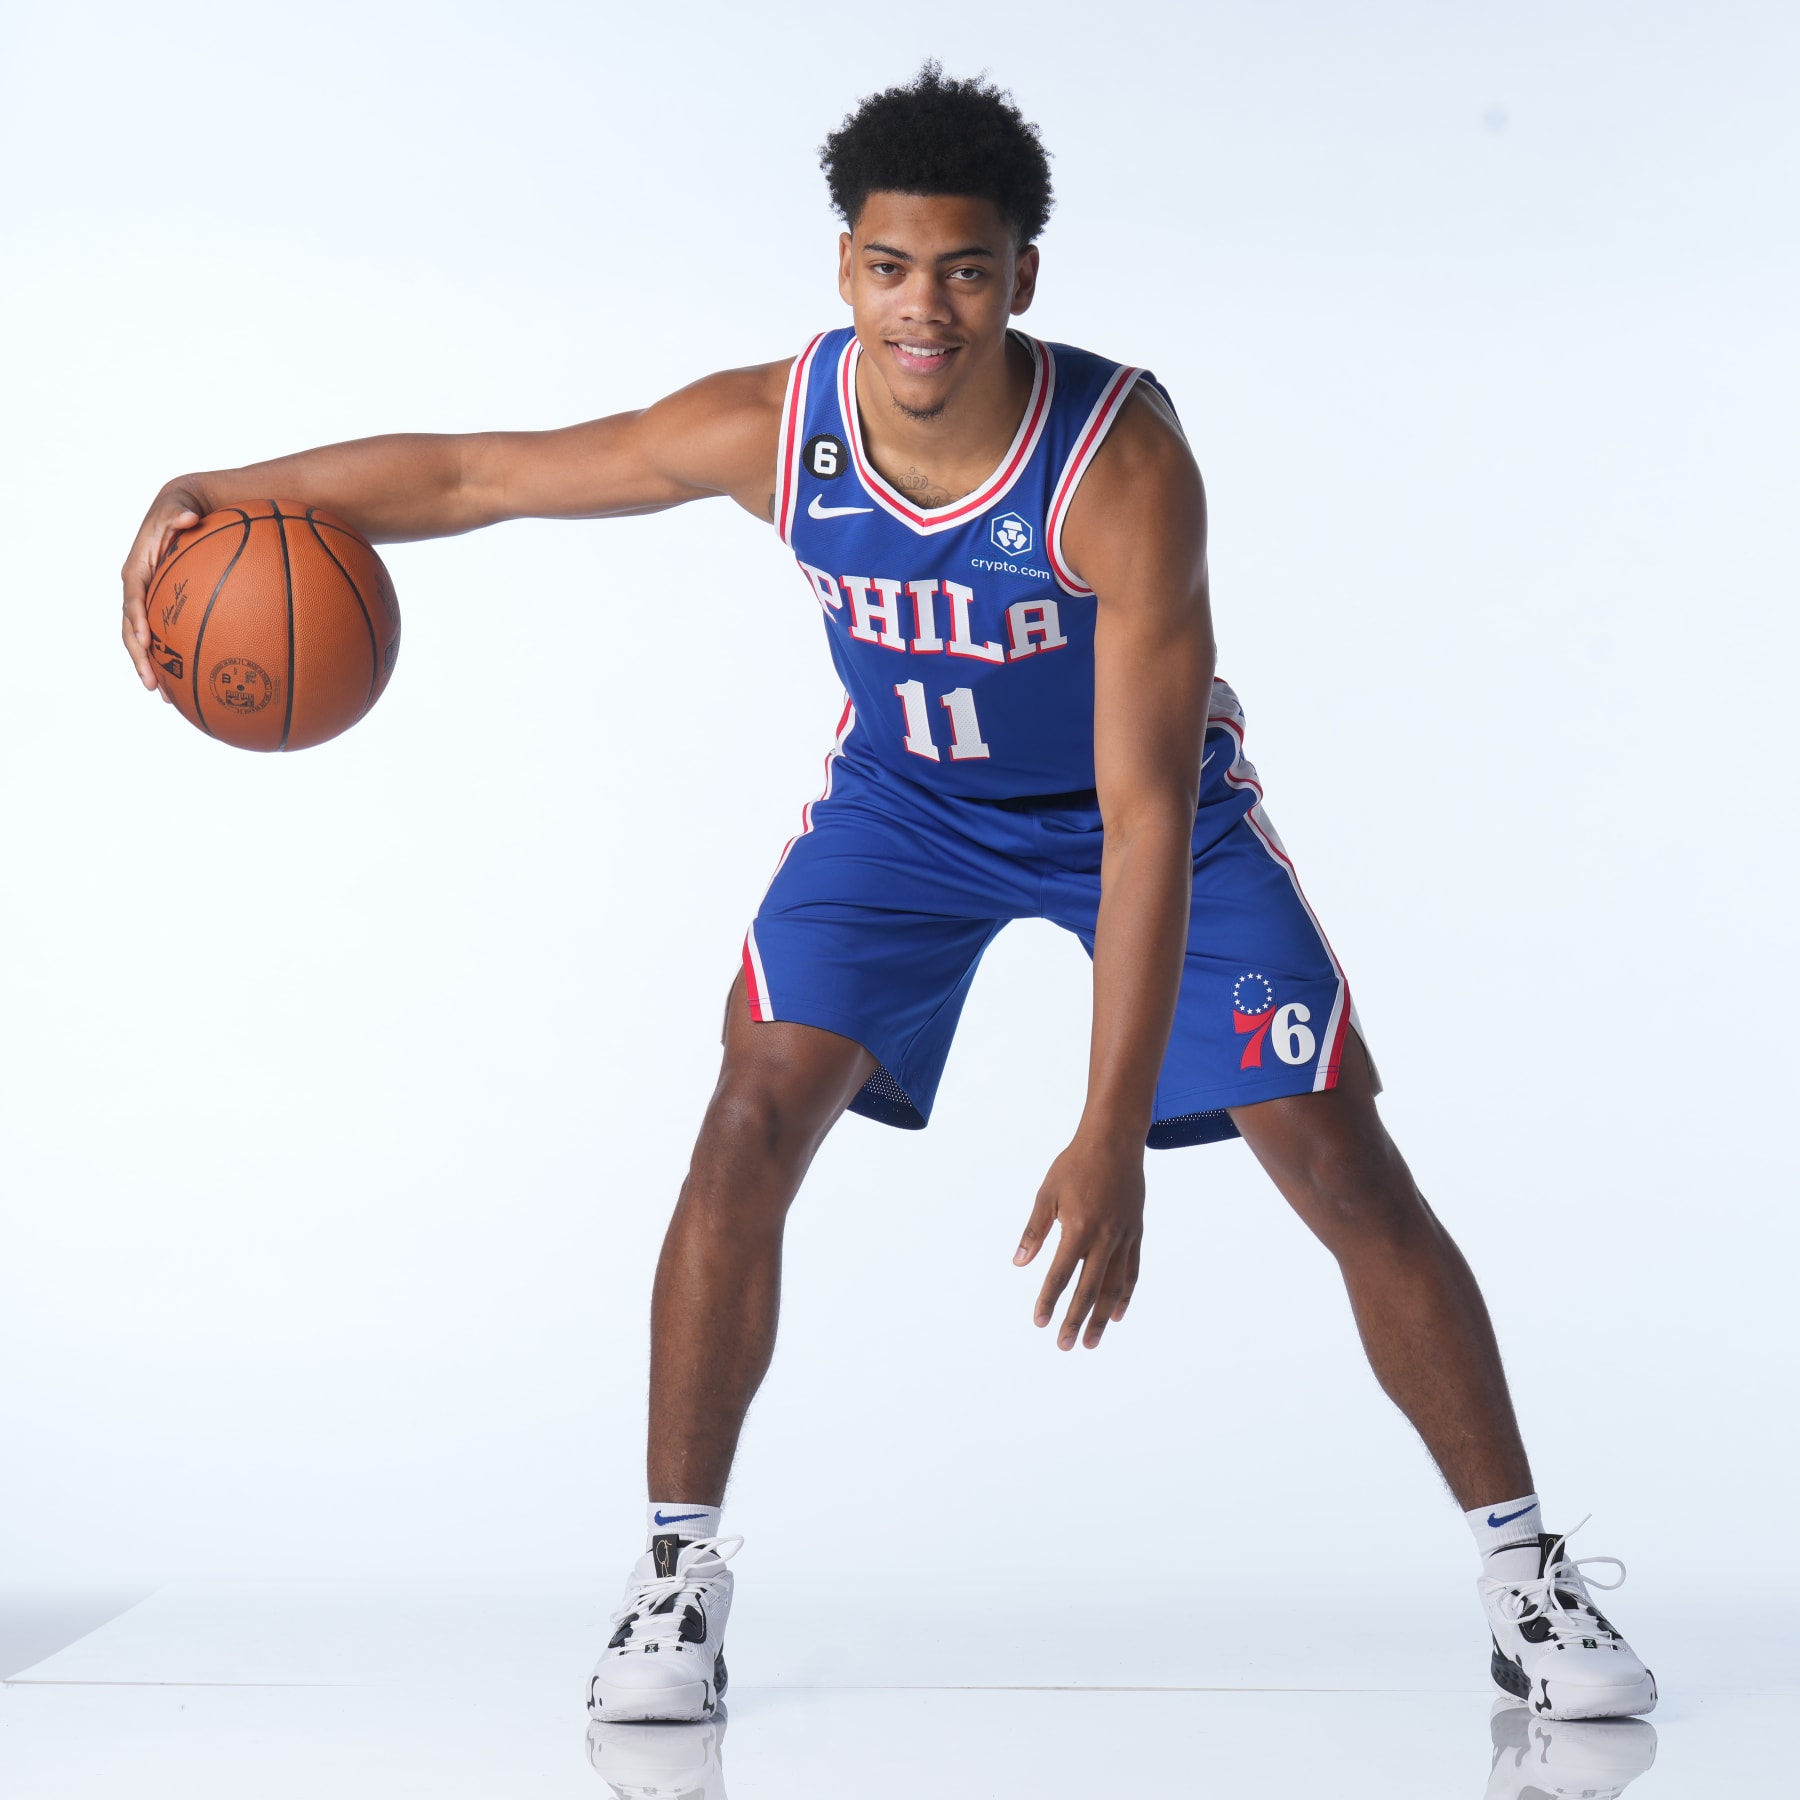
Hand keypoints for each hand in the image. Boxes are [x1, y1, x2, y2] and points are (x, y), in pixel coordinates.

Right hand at [121, 483, 206, 693]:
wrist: (184, 511)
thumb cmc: (180, 509)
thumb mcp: (177, 505)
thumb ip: (179, 514)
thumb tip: (188, 517)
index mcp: (137, 570)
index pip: (132, 598)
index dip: (136, 620)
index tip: (145, 641)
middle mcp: (138, 590)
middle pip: (130, 629)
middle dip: (139, 657)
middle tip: (152, 683)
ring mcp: (148, 603)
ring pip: (143, 641)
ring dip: (151, 668)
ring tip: (164, 696)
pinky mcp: (162, 610)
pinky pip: (164, 639)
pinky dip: (170, 660)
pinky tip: (185, 685)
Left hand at [1013, 1131, 1144, 1348]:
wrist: (1115, 1142)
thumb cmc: (1075, 1165)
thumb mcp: (1047, 1194)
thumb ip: (1035, 1231)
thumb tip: (1020, 1263)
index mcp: (1079, 1228)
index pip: (1060, 1274)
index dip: (1049, 1300)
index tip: (1039, 1322)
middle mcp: (1105, 1238)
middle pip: (1090, 1289)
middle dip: (1075, 1320)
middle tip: (1065, 1345)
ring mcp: (1123, 1237)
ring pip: (1114, 1287)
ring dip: (1102, 1317)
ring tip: (1092, 1341)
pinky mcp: (1135, 1233)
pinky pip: (1132, 1271)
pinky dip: (1125, 1295)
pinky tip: (1118, 1314)